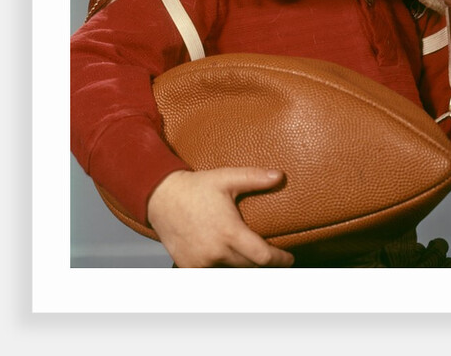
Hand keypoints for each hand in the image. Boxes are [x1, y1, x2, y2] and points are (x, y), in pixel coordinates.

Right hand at [147, 167, 294, 267]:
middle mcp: (215, 251)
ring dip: (243, 267)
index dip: (279, 259)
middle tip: (272, 257)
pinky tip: (228, 261)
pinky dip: (222, 268)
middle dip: (263, 263)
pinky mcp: (189, 266)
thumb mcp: (227, 178)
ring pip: (231, 272)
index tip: (288, 258)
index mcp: (229, 232)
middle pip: (249, 267)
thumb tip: (279, 176)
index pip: (262, 257)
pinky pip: (212, 274)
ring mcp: (201, 262)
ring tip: (252, 259)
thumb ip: (254, 178)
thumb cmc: (196, 187)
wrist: (161, 197)